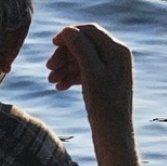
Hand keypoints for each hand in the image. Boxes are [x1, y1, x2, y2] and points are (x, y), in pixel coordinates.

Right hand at [47, 24, 149, 165]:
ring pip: (83, 60)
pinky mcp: (105, 84)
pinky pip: (85, 73)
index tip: (52, 44)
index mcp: (118, 50)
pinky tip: (59, 87)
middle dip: (65, 54)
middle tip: (48, 67)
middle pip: (85, 45)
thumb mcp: (90, 73)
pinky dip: (71, 77)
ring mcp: (111, 71)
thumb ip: (81, 48)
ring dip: (65, 66)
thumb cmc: (104, 105)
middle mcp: (117, 57)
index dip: (70, 35)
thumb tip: (68, 30)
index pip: (90, 31)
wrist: (114, 136)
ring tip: (51, 80)